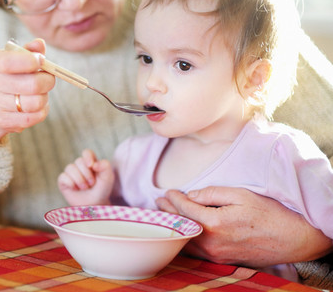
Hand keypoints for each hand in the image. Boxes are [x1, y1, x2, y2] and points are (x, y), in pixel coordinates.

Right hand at [0, 39, 54, 166]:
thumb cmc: (10, 77)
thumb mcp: (16, 59)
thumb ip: (29, 50)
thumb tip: (40, 44)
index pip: (8, 63)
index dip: (29, 61)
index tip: (41, 60)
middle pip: (32, 85)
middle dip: (48, 81)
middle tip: (48, 79)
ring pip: (36, 103)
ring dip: (45, 97)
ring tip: (41, 94)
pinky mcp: (3, 121)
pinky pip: (34, 117)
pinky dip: (41, 111)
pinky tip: (36, 106)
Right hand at [57, 149, 114, 205]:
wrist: (94, 205)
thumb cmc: (102, 190)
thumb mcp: (108, 178)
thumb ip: (105, 166)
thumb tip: (94, 164)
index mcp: (91, 162)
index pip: (87, 153)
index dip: (87, 157)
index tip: (91, 165)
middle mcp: (79, 166)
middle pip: (79, 161)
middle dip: (86, 174)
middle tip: (92, 183)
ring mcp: (70, 173)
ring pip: (70, 168)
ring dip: (79, 180)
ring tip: (84, 187)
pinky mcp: (63, 181)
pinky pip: (63, 177)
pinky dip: (70, 183)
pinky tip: (75, 189)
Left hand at [156, 187, 332, 266]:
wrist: (294, 239)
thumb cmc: (270, 213)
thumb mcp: (241, 194)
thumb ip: (212, 193)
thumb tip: (192, 195)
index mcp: (215, 223)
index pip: (185, 209)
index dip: (174, 199)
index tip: (168, 192)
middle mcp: (212, 242)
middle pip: (181, 227)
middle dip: (168, 213)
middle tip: (158, 202)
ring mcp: (217, 255)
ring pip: (186, 242)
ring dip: (174, 228)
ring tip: (165, 216)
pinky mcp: (223, 261)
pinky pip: (196, 252)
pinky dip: (185, 241)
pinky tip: (181, 232)